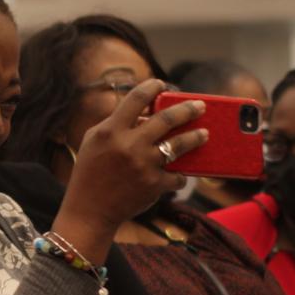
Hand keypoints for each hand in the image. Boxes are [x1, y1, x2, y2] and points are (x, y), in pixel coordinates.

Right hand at [54, 81, 207, 262]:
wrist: (90, 210)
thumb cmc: (89, 172)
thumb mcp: (94, 141)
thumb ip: (115, 123)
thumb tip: (144, 115)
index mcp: (110, 131)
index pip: (135, 99)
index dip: (151, 87)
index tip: (161, 83)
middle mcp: (129, 145)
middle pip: (166, 119)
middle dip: (187, 109)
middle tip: (200, 105)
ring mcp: (143, 165)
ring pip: (178, 145)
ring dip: (195, 137)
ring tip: (205, 133)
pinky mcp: (153, 185)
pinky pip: (176, 176)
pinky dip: (179, 175)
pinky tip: (181, 174)